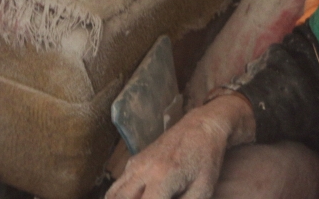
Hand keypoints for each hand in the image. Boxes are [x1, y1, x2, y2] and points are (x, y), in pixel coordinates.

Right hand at [105, 94, 255, 198]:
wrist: (201, 128)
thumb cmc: (205, 160)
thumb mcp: (202, 188)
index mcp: (162, 178)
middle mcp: (143, 170)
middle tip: (151, 198)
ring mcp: (135, 164)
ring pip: (113, 193)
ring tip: (144, 196)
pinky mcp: (134, 160)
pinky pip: (119, 184)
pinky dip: (123, 194)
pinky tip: (141, 195)